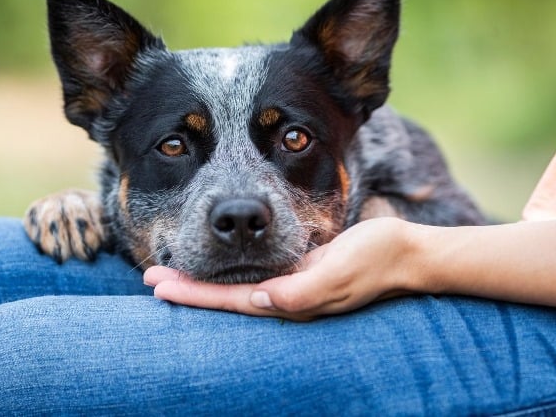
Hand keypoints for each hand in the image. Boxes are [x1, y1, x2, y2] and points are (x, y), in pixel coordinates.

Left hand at [143, 217, 419, 320]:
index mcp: (292, 302)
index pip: (231, 302)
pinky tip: (219, 267)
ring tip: (172, 271)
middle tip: (150, 277)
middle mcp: (286, 298)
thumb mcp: (342, 272)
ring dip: (203, 282)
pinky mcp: (300, 271)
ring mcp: (292, 285)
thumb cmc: (376, 259)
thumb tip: (267, 301)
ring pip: (237, 287)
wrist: (405, 253)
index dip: (195, 295)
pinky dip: (231, 273)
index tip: (160, 286)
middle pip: (226, 298)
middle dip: (188, 289)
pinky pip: (257, 275)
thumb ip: (305, 291)